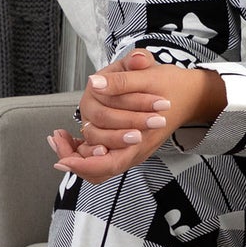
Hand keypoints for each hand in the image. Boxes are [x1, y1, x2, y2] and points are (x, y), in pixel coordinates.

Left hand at [47, 48, 225, 183]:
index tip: (63, 158)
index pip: (108, 164)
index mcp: (141, 138)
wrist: (190, 94)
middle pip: (99, 169)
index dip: (84, 164)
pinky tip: (69, 135)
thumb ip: (124, 80)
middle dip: (74, 158)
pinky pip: (103, 155)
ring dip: (77, 154)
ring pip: (99, 165)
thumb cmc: (171, 86)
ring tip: (59, 137)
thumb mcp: (151, 76)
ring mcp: (131, 148)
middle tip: (55, 139)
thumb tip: (96, 83)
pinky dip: (84, 149)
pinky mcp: (127, 143)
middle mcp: (134, 149)